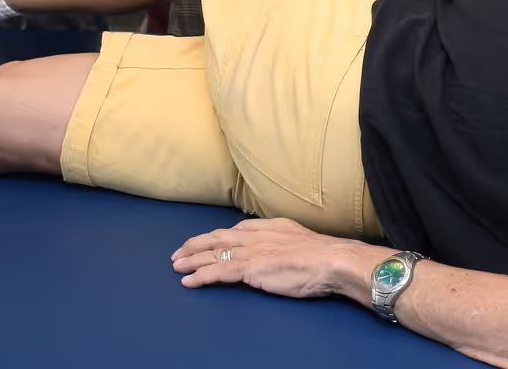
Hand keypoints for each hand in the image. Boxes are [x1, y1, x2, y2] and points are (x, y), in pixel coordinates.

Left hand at [172, 218, 387, 302]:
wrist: (331, 260)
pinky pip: (219, 272)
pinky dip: (201, 276)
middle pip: (217, 238)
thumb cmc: (321, 256)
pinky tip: (189, 280)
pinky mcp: (250, 269)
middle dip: (195, 245)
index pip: (234, 230)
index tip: (203, 241)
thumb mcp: (297, 239)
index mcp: (268, 227)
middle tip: (178, 253)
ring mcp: (252, 252)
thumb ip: (282, 241)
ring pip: (213, 254)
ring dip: (191, 260)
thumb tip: (275, 247)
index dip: (214, 236)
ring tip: (176, 266)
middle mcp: (256, 236)